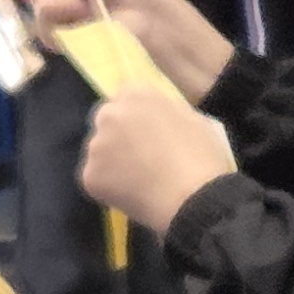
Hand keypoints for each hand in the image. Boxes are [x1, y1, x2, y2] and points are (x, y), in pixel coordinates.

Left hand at [79, 86, 238, 231]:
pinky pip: (98, 179)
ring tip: (142, 183)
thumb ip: (167, 112)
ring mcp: (95, 145)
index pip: (127, 96)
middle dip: (121, 135)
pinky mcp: (89, 174)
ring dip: (114, 162)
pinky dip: (112, 188)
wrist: (194, 199)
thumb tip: (155, 119)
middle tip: (144, 158)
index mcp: (137, 94)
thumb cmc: (204, 158)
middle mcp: (109, 113)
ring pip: (101, 151)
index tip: (152, 132)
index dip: (140, 116)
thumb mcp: (194, 120)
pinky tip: (135, 197)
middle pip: (108, 120)